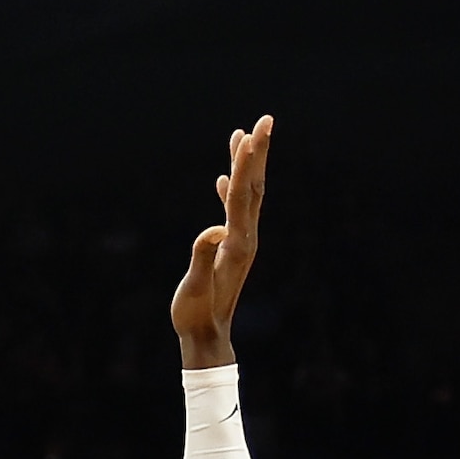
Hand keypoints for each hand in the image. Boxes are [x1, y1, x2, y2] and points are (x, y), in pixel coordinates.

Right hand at [166, 116, 271, 367]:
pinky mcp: (231, 248)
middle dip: (257, 153)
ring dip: (245, 165)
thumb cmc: (196, 315)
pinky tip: (224, 178)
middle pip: (254, 187)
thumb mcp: (195, 289)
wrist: (207, 338)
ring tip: (242, 135)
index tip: (251, 133)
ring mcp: (240, 242)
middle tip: (264, 120)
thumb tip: (213, 231)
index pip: (243, 195)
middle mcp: (245, 238)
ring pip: (246, 195)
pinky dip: (231, 189)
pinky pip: (233, 211)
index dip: (246, 163)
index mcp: (237, 244)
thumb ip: (203, 258)